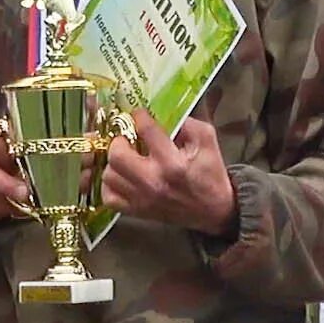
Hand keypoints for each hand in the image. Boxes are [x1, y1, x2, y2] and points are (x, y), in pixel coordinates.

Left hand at [102, 110, 236, 236]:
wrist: (215, 211)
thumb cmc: (211, 174)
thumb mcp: (207, 141)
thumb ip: (188, 122)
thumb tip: (164, 111)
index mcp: (173, 162)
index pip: (145, 131)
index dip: (139, 116)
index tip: (139, 114)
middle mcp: (154, 181)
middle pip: (117, 156)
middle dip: (118, 141)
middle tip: (126, 139)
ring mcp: (143, 198)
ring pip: (109, 176)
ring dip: (113, 163)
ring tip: (124, 158)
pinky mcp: (137, 211)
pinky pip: (108, 197)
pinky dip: (110, 186)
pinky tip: (121, 177)